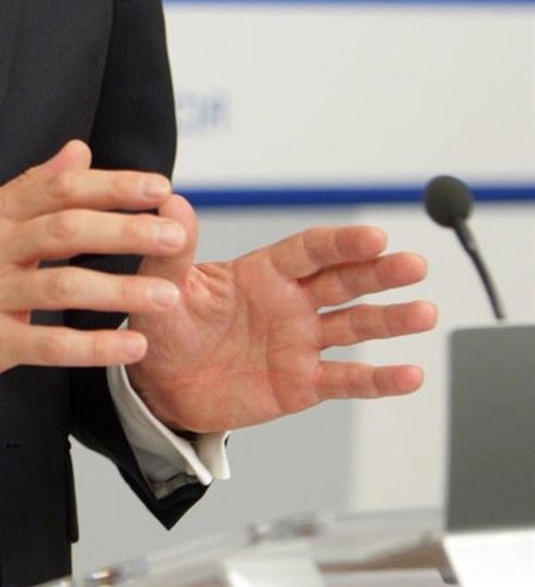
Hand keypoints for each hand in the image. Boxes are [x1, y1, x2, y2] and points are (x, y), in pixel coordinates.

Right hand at [0, 140, 187, 395]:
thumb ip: (34, 186)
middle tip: (175, 235)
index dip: (112, 185)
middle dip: (126, 230)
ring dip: (119, 291)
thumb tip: (80, 151)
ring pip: (61, 287)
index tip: (159, 188)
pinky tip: (130, 346)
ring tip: (166, 296)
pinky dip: (91, 347)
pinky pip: (46, 344)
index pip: (59, 188)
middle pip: (66, 229)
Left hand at [125, 195, 437, 432]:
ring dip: (392, 319)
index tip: (374, 236)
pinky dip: (379, 379)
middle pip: (344, 281)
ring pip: (355, 326)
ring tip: (426, 311)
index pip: (309, 251)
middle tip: (414, 264)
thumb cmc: (163, 326)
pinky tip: (411, 374)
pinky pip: (347, 378)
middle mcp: (290, 302)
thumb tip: (172, 202)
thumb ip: (174, 250)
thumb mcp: (162, 287)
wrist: (160, 384)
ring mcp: (300, 342)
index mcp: (262, 272)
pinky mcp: (302, 383)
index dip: (342, 244)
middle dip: (380, 272)